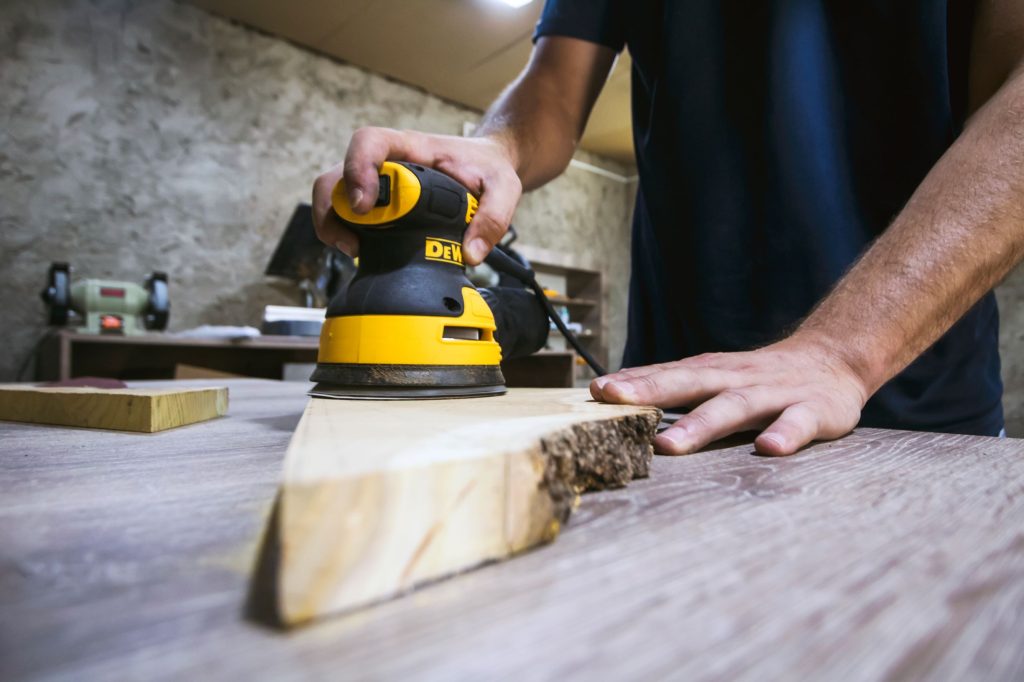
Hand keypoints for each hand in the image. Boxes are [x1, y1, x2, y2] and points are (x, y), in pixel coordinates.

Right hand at [311, 127, 522, 263]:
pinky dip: (344, 232)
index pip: (369, 142)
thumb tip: (471, 253)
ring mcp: (377, 183)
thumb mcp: (504, 188)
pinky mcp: (377, 204)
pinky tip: (362, 250)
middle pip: (336, 174)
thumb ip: (494, 217)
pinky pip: (346, 215)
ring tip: (354, 250)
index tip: (365, 204)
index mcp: (412, 149)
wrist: (486, 166)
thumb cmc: (488, 168)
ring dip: (333, 224)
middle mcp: (386, 162)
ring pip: (334, 196)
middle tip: (352, 243)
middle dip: (333, 210)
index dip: (357, 169)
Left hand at [590, 335, 869, 455]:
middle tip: (613, 400)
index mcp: (711, 372)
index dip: (631, 382)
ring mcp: (774, 394)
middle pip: (689, 384)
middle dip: (649, 391)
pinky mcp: (813, 410)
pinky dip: (784, 435)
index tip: (593, 391)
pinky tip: (768, 449)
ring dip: (700, 424)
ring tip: (669, 444)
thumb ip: (674, 387)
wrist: (834, 358)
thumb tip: (614, 397)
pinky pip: (797, 424)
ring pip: (734, 407)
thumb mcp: (715, 376)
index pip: (665, 374)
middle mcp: (736, 379)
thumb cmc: (760, 377)